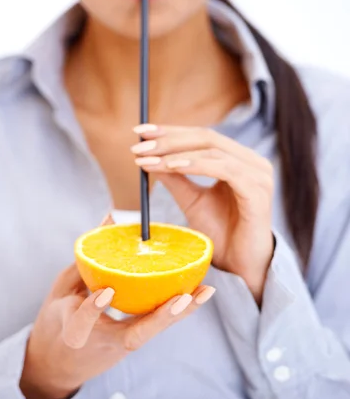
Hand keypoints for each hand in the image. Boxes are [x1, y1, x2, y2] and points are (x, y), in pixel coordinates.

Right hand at [20, 222, 214, 398]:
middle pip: (136, 335)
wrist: (55, 367)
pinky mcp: (131, 344)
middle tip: (186, 297)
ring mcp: (120, 348)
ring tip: (204, 291)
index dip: (94, 308)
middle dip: (163, 317)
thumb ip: (83, 262)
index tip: (105, 293)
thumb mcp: (59, 294)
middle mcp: (101, 344)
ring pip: (153, 332)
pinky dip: (176, 311)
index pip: (84, 322)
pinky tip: (196, 294)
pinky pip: (156, 327)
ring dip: (180, 313)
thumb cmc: (55, 324)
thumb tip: (110, 220)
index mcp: (72, 333)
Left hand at [132, 125, 274, 304]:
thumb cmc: (221, 234)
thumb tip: (148, 157)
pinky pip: (224, 169)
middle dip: (169, 138)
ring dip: (176, 152)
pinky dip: (195, 164)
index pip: (202, 136)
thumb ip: (175, 178)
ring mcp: (258, 174)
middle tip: (140, 143)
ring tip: (148, 158)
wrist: (240, 266)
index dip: (171, 131)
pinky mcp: (257, 190)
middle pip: (206, 137)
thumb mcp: (192, 201)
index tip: (141, 133)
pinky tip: (172, 166)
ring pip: (212, 150)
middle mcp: (252, 162)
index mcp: (238, 160)